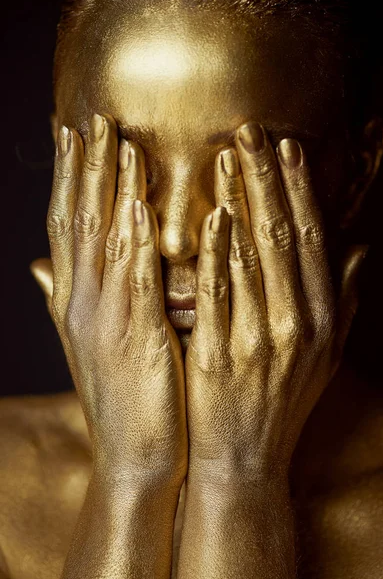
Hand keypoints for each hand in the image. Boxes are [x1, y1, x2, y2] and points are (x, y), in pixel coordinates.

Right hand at [31, 114, 186, 486]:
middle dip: (83, 168)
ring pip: (99, 240)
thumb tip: (50, 266)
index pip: (69, 227)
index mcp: (77, 303)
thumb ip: (81, 299)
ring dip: (105, 187)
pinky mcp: (134, 338)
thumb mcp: (100, 345)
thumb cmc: (128, 397)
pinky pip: (131, 278)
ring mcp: (103, 320)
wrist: (135, 458)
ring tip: (113, 139)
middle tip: (91, 120)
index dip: (70, 179)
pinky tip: (134, 201)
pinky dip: (130, 237)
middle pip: (78, 222)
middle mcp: (82, 304)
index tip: (76, 136)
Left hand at [185, 121, 366, 480]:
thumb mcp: (325, 355)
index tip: (287, 149)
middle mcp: (298, 322)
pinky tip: (213, 215)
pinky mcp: (219, 353)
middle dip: (267, 178)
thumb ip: (343, 300)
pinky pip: (218, 292)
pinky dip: (217, 251)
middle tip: (250, 132)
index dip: (300, 190)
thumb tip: (357, 251)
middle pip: (282, 235)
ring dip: (241, 200)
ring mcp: (258, 338)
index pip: (312, 240)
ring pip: (251, 254)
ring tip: (228, 156)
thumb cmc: (282, 402)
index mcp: (323, 318)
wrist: (244, 458)